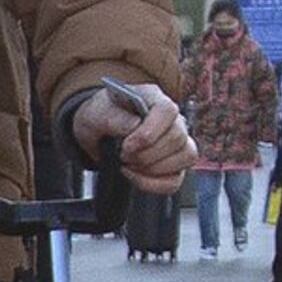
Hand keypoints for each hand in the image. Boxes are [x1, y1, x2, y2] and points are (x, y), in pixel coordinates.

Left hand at [73, 83, 194, 192]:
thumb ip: (112, 117)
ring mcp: (177, 142)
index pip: (167, 110)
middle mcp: (172, 119)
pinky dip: (154, 184)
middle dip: (147, 154)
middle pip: (177, 137)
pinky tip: (135, 177)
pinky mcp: (175, 165)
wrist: (97, 134)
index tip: (128, 146)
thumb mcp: (96, 113)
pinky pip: (176, 180)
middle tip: (123, 156)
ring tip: (129, 165)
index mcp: (153, 98)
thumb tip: (134, 124)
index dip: (151, 131)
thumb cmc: (101, 117)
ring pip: (185, 157)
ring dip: (153, 169)